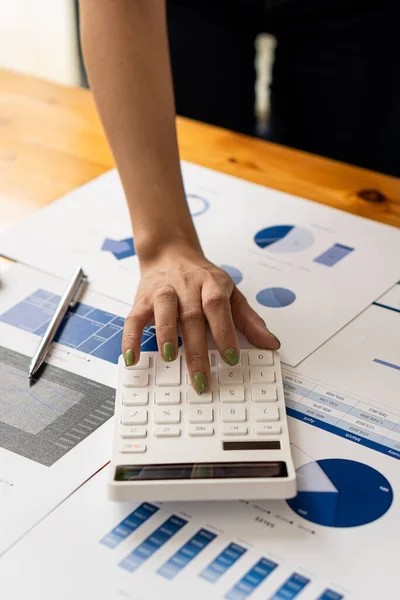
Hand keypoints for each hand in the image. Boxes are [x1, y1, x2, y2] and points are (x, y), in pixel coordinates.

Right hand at [122, 244, 279, 391]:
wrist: (170, 253)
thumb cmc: (202, 279)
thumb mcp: (230, 293)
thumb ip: (249, 320)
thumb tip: (270, 343)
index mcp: (211, 284)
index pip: (218, 306)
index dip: (224, 331)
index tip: (231, 357)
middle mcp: (186, 287)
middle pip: (192, 316)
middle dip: (196, 348)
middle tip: (201, 377)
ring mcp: (162, 292)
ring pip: (163, 310)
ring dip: (166, 334)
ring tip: (170, 357)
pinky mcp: (142, 300)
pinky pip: (134, 318)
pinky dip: (130, 338)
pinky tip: (132, 357)